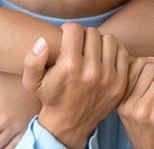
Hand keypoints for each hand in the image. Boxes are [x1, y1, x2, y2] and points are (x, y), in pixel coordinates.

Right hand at [22, 23, 128, 148]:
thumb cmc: (50, 97)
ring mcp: (109, 78)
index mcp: (70, 66)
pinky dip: (114, 51)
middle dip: (83, 35)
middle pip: (92, 33)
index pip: (75, 29)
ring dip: (99, 41)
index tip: (66, 36)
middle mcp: (91, 71)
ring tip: (91, 49)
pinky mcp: (120, 84)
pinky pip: (122, 53)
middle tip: (78, 44)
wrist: (70, 123)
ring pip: (109, 39)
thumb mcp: (32, 81)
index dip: (68, 29)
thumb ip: (32, 60)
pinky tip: (103, 56)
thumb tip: (42, 41)